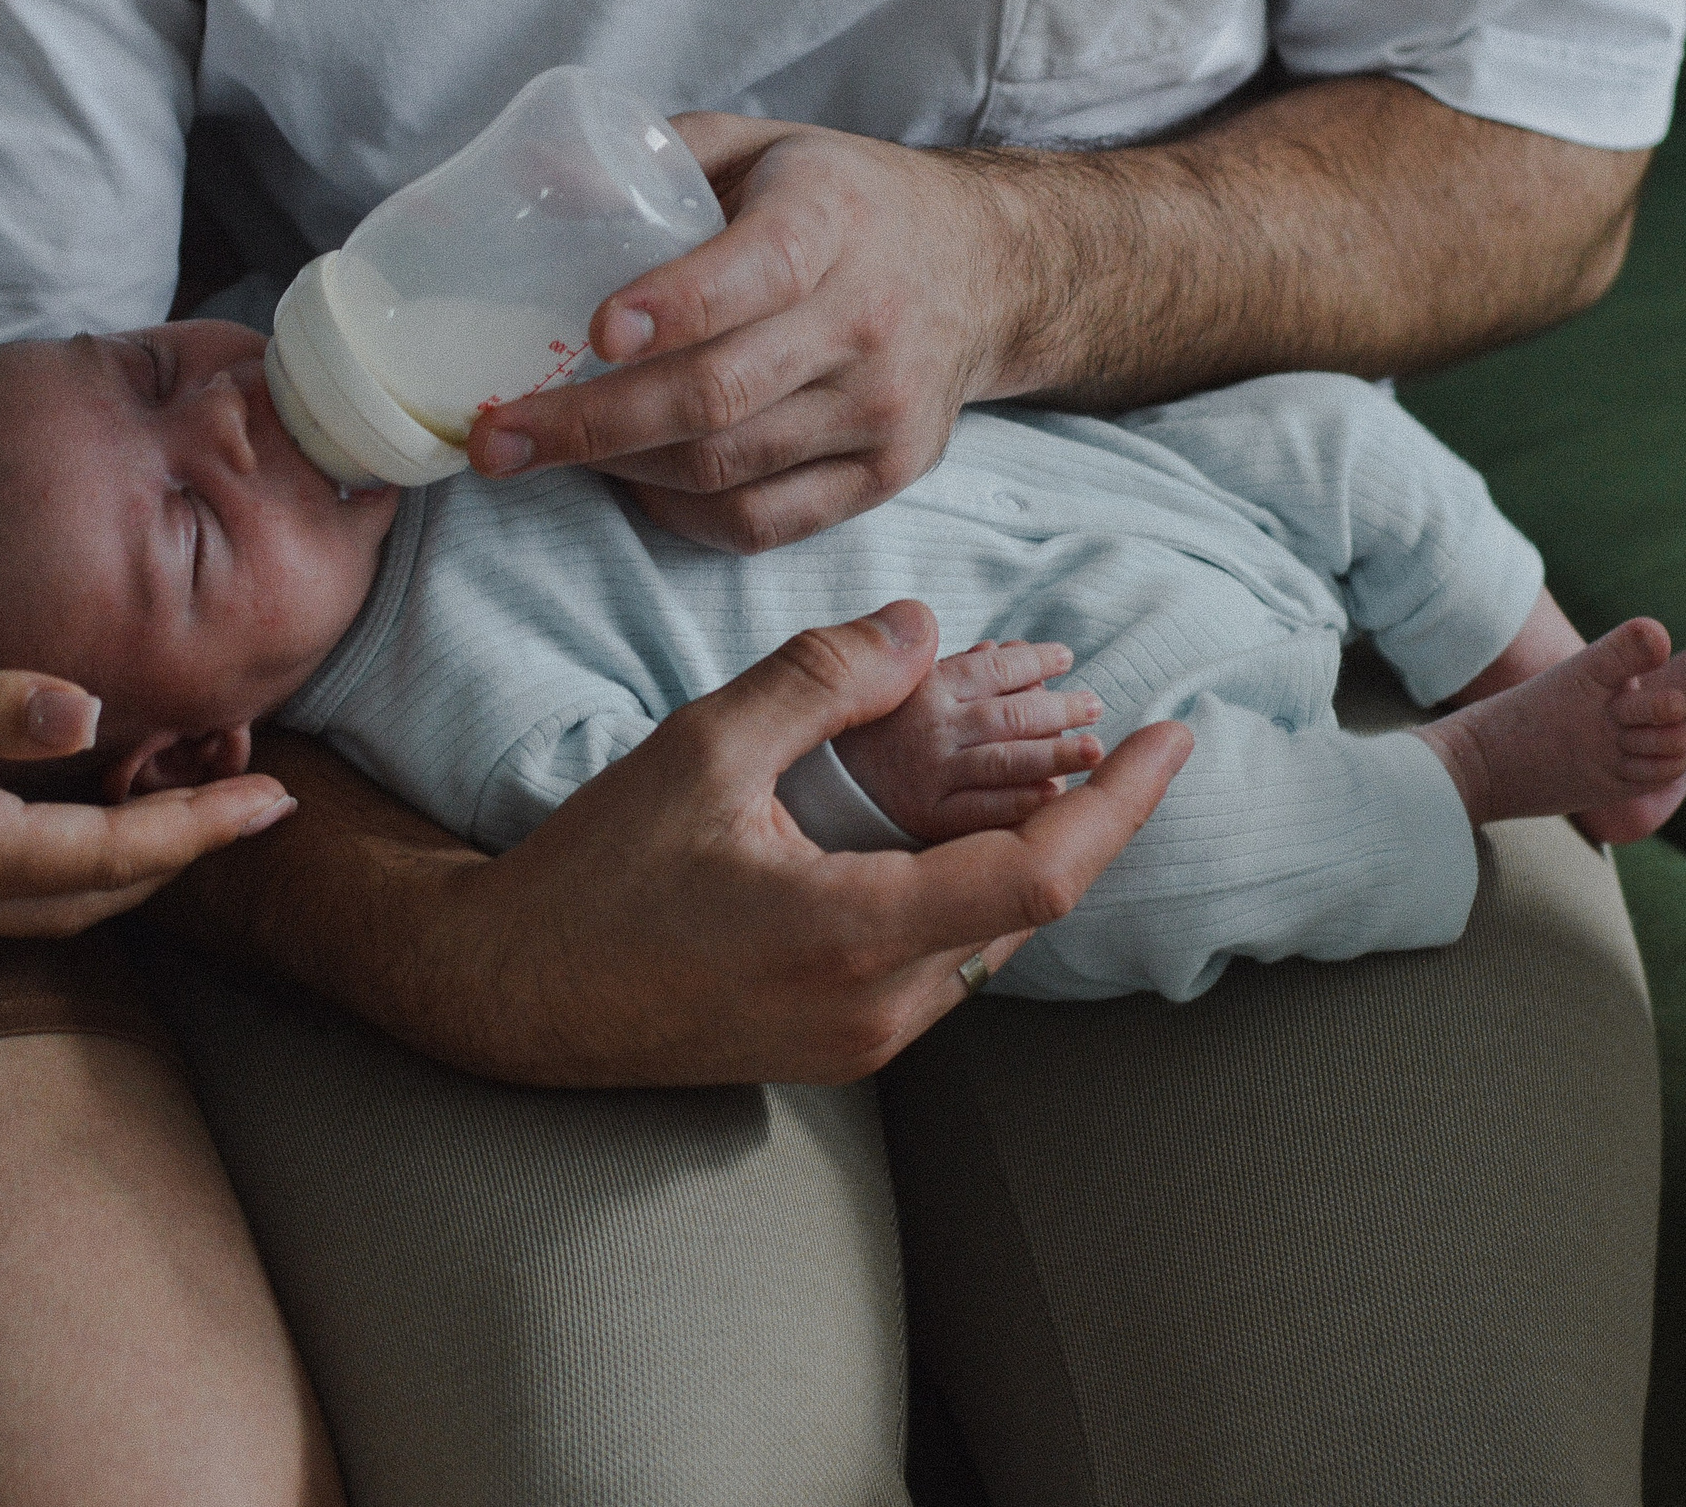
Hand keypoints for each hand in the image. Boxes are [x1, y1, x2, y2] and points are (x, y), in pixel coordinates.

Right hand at [0, 613, 295, 936]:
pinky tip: (102, 812)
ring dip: (141, 860)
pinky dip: (86, 860)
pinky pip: (24, 890)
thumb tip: (91, 714)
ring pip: (66, 901)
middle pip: (104, 892)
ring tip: (203, 802)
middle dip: (190, 849)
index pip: (113, 853)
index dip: (203, 828)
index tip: (278, 800)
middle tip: (262, 795)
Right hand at [207, 600, 1190, 1086]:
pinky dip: (959, 899)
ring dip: (1012, 862)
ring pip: (985, 943)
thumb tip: (920, 629)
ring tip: (1016, 778)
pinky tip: (927, 843)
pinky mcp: (836, 1055)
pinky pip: (937, 970)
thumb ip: (820, 682)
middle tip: (1091, 735)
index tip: (1173, 738)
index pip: (1043, 874)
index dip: (1122, 804)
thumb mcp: (701, 750)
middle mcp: (878, 1009)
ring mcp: (860, 1045)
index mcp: (857, 934)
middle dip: (1073, 822)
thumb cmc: (594, 873)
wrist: (512, 992)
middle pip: (1026, 908)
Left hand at [465, 114, 1009, 553]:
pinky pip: (761, 522)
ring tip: (547, 450)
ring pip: (725, 469)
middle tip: (494, 438)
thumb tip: (537, 184)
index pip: (756, 271)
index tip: (594, 332)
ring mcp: (883, 408)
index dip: (675, 306)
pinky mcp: (888, 472)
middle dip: (588, 426)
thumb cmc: (838, 204)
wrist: (984, 267)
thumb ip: (657, 155)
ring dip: (619, 469)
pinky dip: (679, 515)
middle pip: (717, 397)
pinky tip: (633, 482)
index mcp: (832, 219)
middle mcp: (868, 319)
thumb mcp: (760, 146)